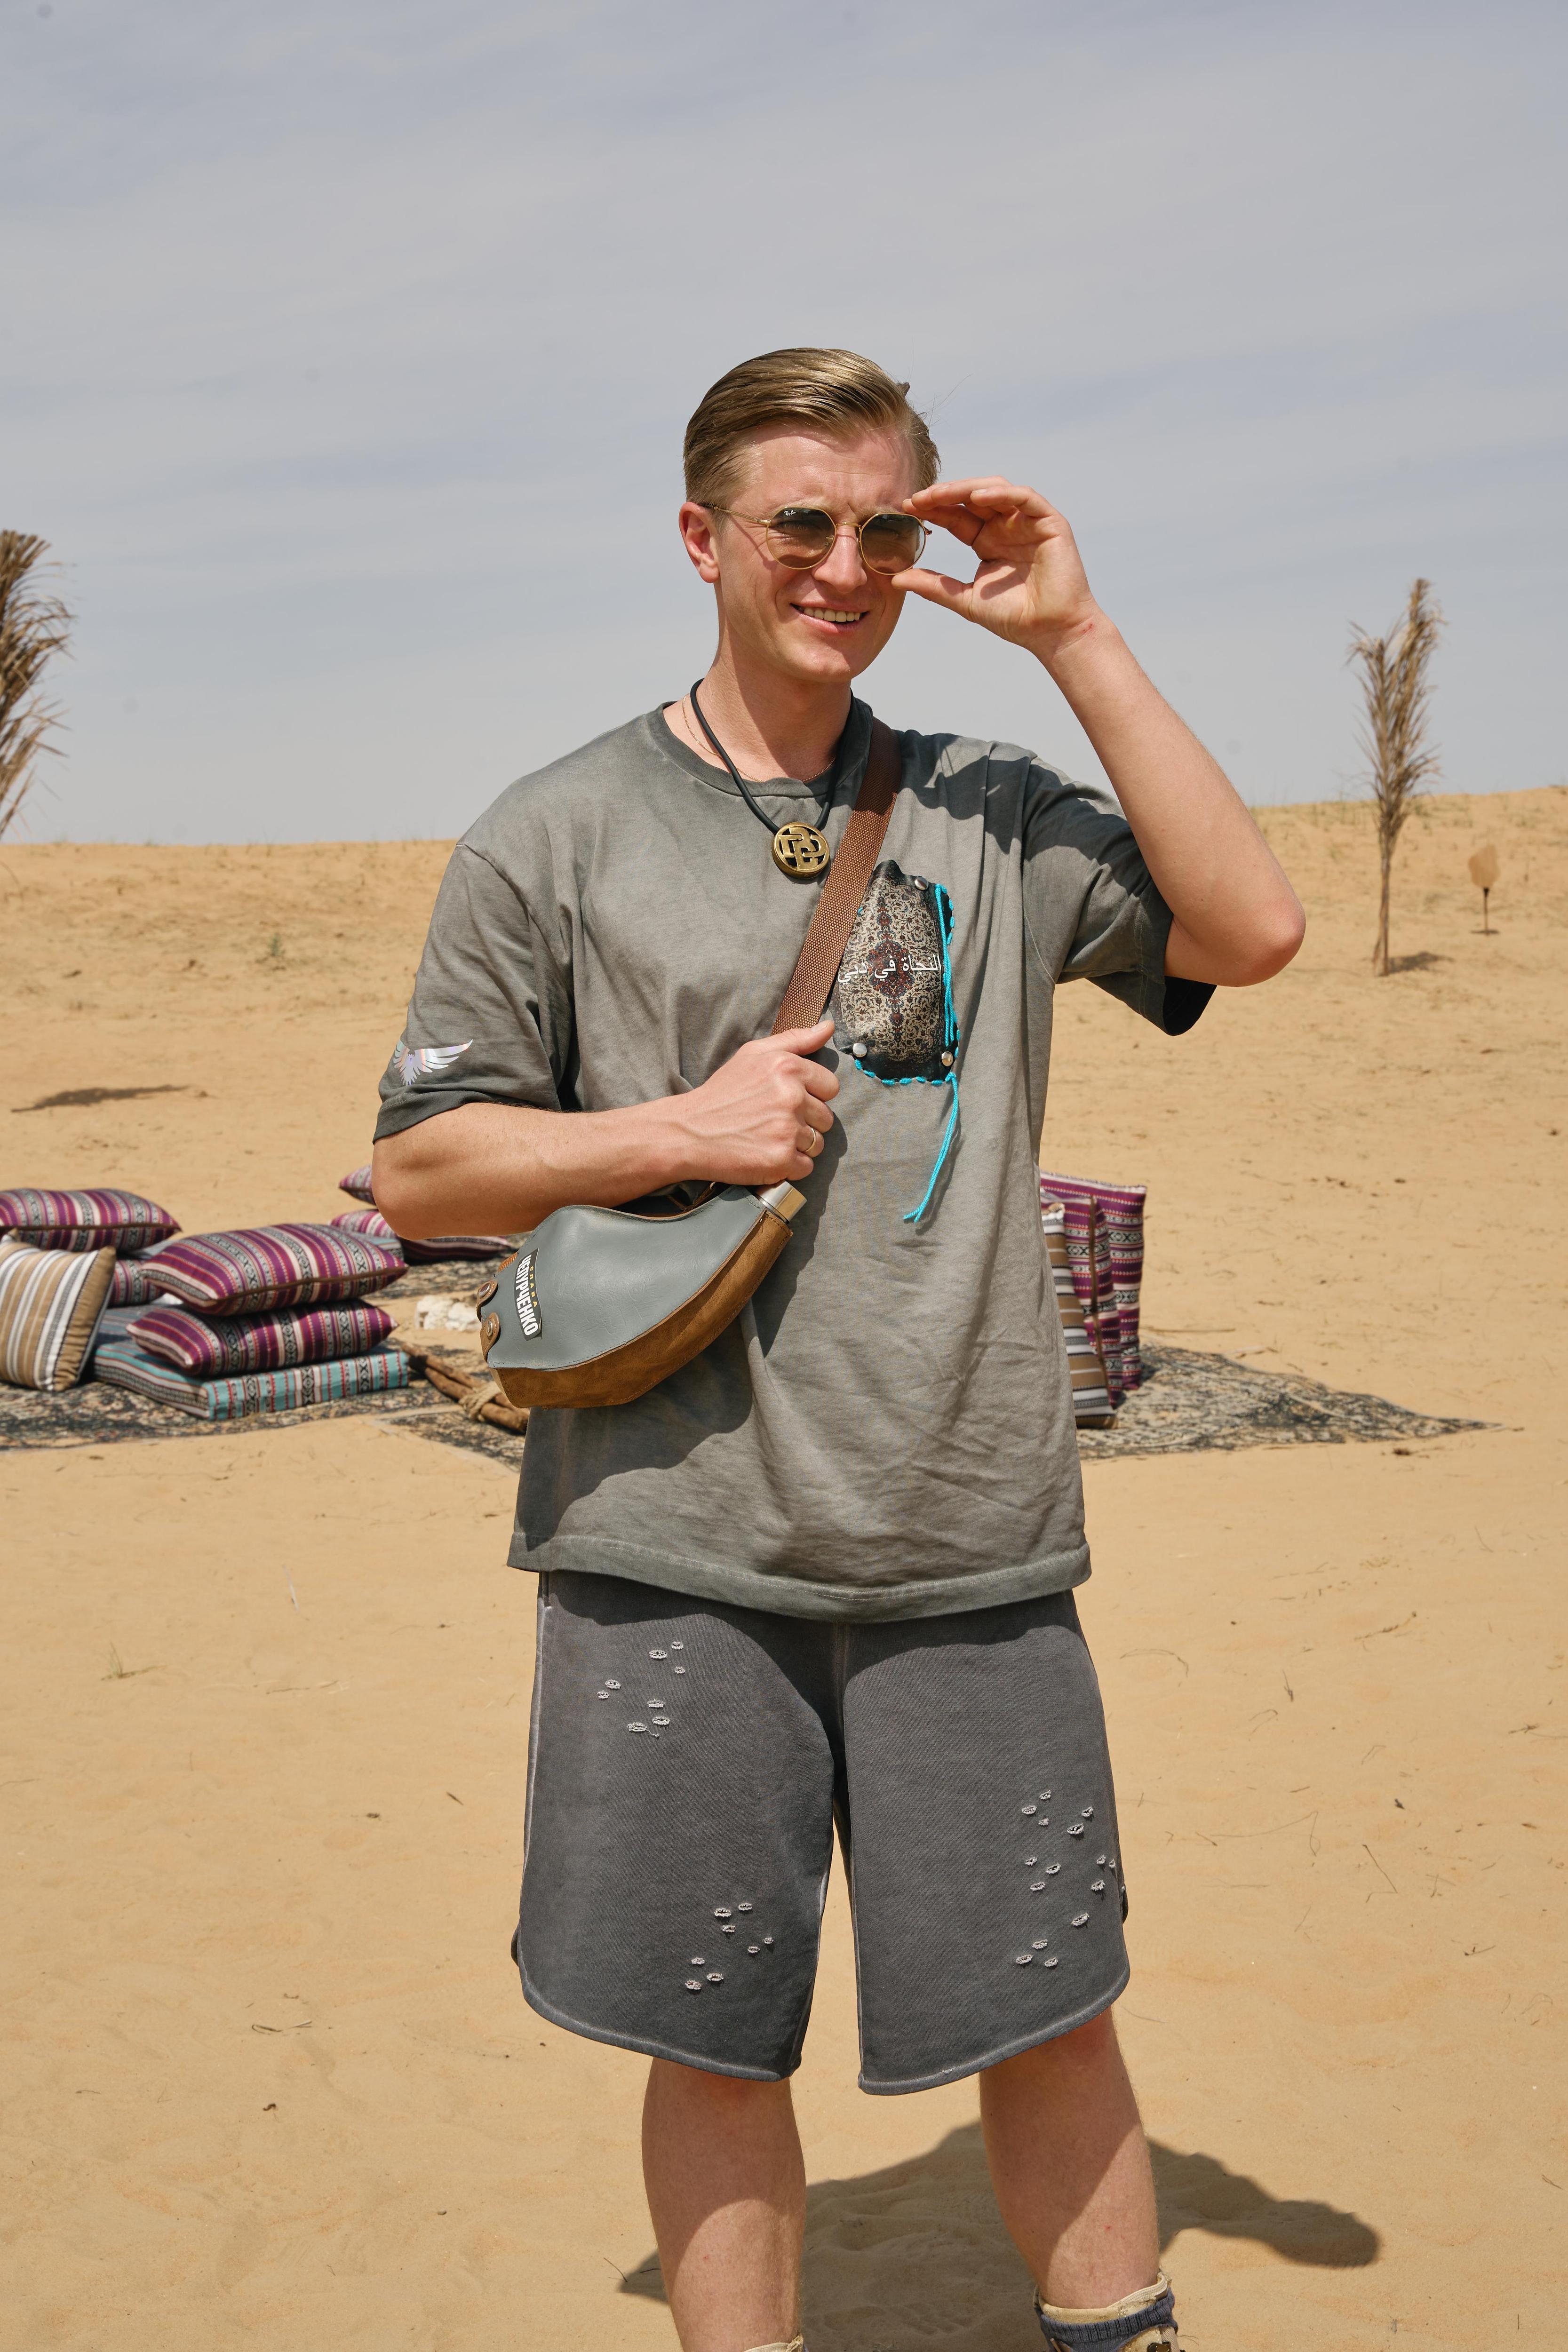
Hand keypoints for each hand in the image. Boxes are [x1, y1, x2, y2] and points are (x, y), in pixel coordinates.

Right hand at [668, 1018, 838, 1185]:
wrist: (688, 1132)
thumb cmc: (722, 1092)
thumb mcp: (753, 1054)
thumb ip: (795, 1039)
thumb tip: (828, 1027)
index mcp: (788, 1068)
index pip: (831, 1087)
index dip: (812, 1096)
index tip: (788, 1101)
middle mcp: (791, 1097)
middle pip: (826, 1118)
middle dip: (805, 1122)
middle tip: (772, 1121)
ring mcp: (787, 1130)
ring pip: (817, 1144)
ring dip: (797, 1145)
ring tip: (767, 1138)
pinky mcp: (781, 1159)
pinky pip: (806, 1167)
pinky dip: (789, 1166)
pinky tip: (766, 1154)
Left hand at [893, 478, 1100, 659]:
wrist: (1052, 632)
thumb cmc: (1015, 618)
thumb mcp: (966, 599)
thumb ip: (934, 586)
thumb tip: (896, 577)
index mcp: (987, 541)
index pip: (956, 516)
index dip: (933, 509)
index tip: (906, 509)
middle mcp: (1006, 526)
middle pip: (971, 498)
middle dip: (943, 495)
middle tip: (915, 499)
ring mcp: (1028, 522)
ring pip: (995, 491)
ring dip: (965, 488)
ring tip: (938, 494)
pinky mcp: (1050, 522)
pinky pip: (1024, 497)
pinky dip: (1001, 494)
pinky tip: (977, 498)